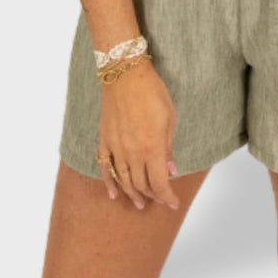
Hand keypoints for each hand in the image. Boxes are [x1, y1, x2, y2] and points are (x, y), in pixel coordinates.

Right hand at [97, 60, 180, 210]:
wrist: (125, 75)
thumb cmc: (152, 92)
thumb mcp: (169, 117)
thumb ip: (168, 147)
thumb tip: (171, 170)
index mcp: (152, 147)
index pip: (160, 183)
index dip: (167, 196)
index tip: (173, 202)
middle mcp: (133, 153)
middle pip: (142, 185)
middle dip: (152, 195)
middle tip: (159, 199)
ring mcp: (116, 148)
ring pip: (124, 180)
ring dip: (133, 194)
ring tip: (140, 203)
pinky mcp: (105, 141)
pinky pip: (105, 167)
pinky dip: (109, 183)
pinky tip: (114, 194)